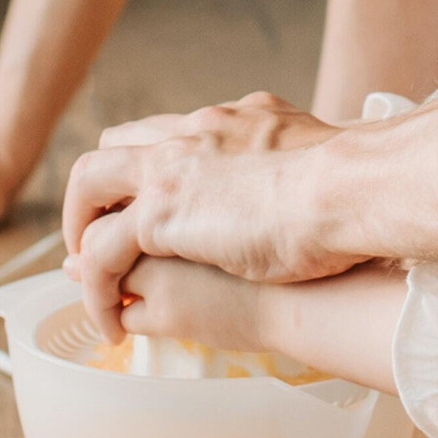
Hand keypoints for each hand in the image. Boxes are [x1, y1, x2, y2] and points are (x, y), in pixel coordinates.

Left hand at [64, 92, 354, 334]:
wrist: (347, 190)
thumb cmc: (353, 183)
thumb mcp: (319, 152)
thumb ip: (299, 155)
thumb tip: (324, 164)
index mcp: (231, 120)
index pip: (167, 130)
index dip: (145, 164)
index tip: (146, 201)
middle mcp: (191, 132)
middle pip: (115, 145)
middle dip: (100, 190)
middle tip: (101, 233)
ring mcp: (168, 169)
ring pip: (89, 187)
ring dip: (84, 231)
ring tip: (91, 277)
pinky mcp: (158, 215)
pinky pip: (100, 253)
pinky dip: (95, 287)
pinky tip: (108, 318)